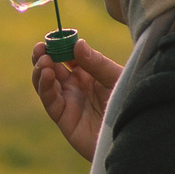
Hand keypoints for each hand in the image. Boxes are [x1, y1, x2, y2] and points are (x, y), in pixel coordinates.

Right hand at [32, 36, 124, 162]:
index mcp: (88, 74)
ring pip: (45, 83)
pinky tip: (46, 74)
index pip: (67, 55)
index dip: (57, 46)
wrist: (134, 136)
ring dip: (40, 70)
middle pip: (51, 68)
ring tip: (44, 60)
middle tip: (41, 48)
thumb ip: (96, 63)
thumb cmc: (130, 104)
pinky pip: (50, 101)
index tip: (52, 37)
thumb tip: (77, 43)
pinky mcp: (64, 118)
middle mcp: (75, 86)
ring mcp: (68, 102)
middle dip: (43, 56)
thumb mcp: (116, 78)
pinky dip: (45, 87)